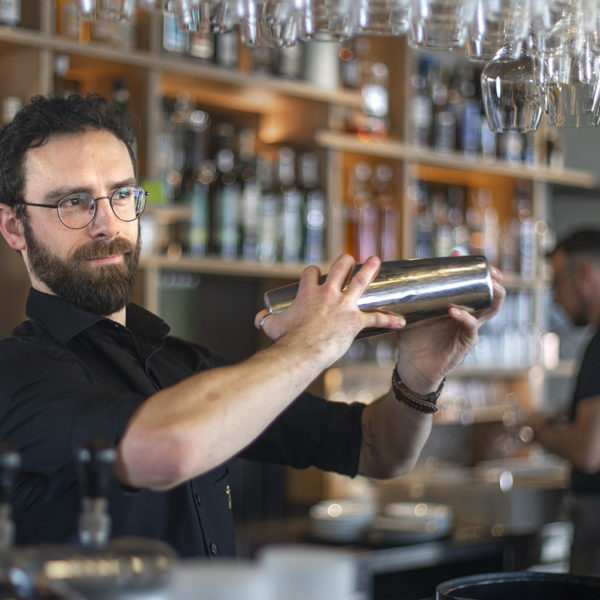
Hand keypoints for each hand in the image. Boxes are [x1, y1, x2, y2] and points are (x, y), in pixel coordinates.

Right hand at [254, 254, 405, 367]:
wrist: (302, 350)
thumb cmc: (287, 339)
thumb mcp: (272, 326)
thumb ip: (265, 320)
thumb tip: (257, 318)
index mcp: (308, 293)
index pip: (311, 273)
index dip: (313, 272)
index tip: (314, 274)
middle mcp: (328, 294)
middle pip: (339, 268)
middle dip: (345, 261)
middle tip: (349, 259)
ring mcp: (343, 306)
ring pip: (361, 282)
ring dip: (370, 270)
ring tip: (376, 260)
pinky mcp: (355, 321)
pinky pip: (377, 318)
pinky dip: (390, 319)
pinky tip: (402, 321)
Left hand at [394, 265, 505, 392]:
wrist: (412, 365)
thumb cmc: (413, 338)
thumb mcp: (411, 312)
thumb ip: (410, 295)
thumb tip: (399, 272)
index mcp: (457, 305)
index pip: (471, 284)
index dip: (473, 270)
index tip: (463, 254)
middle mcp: (467, 315)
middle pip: (490, 294)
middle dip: (493, 280)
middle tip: (491, 269)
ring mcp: (468, 329)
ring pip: (491, 310)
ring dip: (492, 296)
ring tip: (490, 284)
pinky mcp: (465, 343)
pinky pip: (470, 328)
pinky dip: (464, 317)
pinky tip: (454, 310)